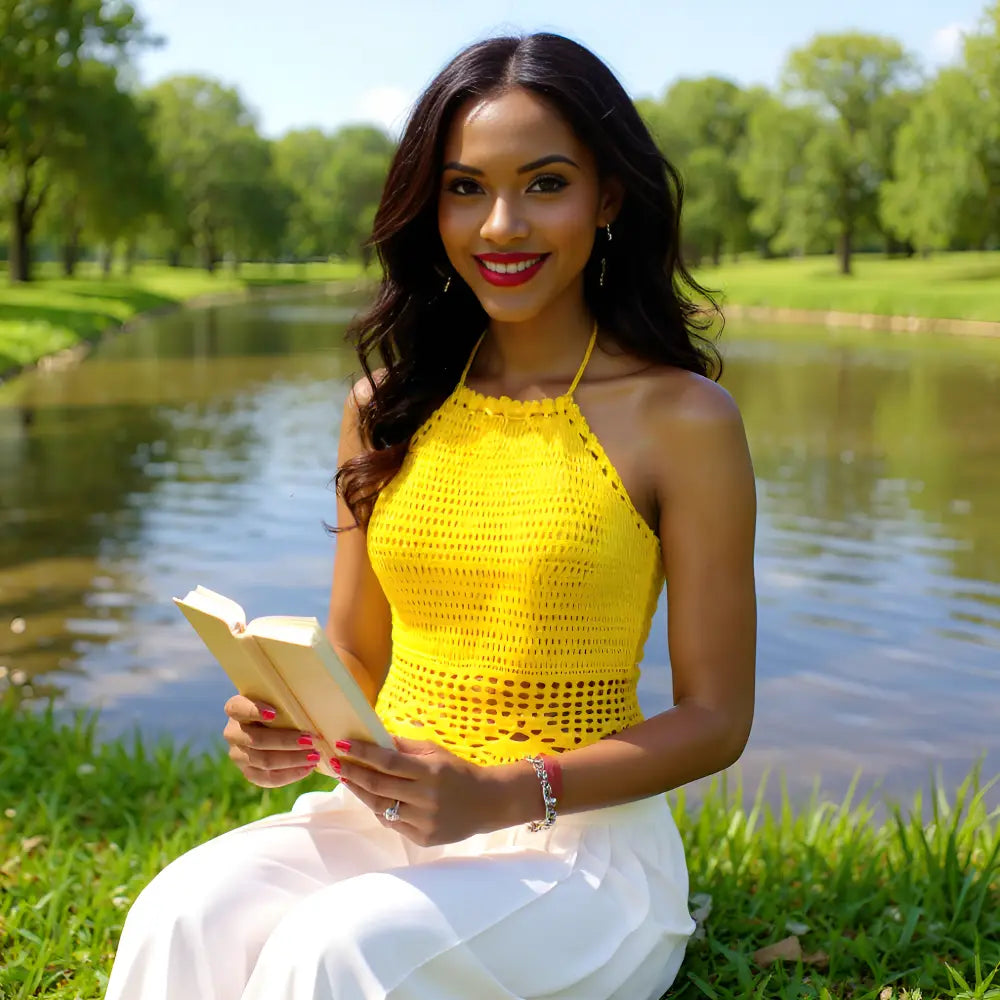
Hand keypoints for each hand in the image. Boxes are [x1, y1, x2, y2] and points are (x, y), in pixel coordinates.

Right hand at [223, 695, 320, 787]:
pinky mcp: (248, 771)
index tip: (274, 713)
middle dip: (286, 741)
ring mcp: (238, 754)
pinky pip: (266, 778)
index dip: (253, 711)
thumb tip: (318, 708)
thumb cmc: (282, 706)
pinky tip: (307, 769)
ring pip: (262, 761)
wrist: (276, 725)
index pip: (236, 708)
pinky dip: (289, 774)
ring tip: (314, 756)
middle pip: (256, 739)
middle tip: (311, 740)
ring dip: (291, 759)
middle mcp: (233, 732)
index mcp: (236, 708)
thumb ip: (290, 701)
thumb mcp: (282, 699)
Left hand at [333, 736, 500, 845]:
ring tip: (348, 780)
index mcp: (429, 772)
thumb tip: (376, 737)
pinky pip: (393, 824)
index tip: (341, 744)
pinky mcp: (423, 838)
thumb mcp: (436, 752)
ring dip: (361, 793)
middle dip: (353, 773)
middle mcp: (425, 798)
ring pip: (381, 808)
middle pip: (378, 786)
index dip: (362, 753)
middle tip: (335, 763)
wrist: (489, 803)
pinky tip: (372, 799)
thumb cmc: (460, 772)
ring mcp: (423, 821)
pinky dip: (380, 810)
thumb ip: (406, 747)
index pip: (388, 762)